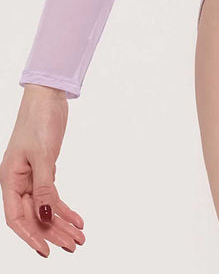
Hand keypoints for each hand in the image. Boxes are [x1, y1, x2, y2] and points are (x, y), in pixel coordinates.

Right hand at [0, 85, 85, 257]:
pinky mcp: (44, 171)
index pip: (16, 218)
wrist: (48, 96)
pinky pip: (53, 196)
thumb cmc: (39, 120)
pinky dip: (65, 208)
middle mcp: (18, 182)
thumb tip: (44, 216)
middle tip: (74, 246)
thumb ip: (44, 187)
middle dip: (53, 232)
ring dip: (62, 224)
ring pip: (45, 208)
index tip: (46, 250)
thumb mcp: (43, 155)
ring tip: (80, 238)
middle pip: (33, 216)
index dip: (30, 236)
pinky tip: (79, 219)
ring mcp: (31, 177)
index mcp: (10, 179)